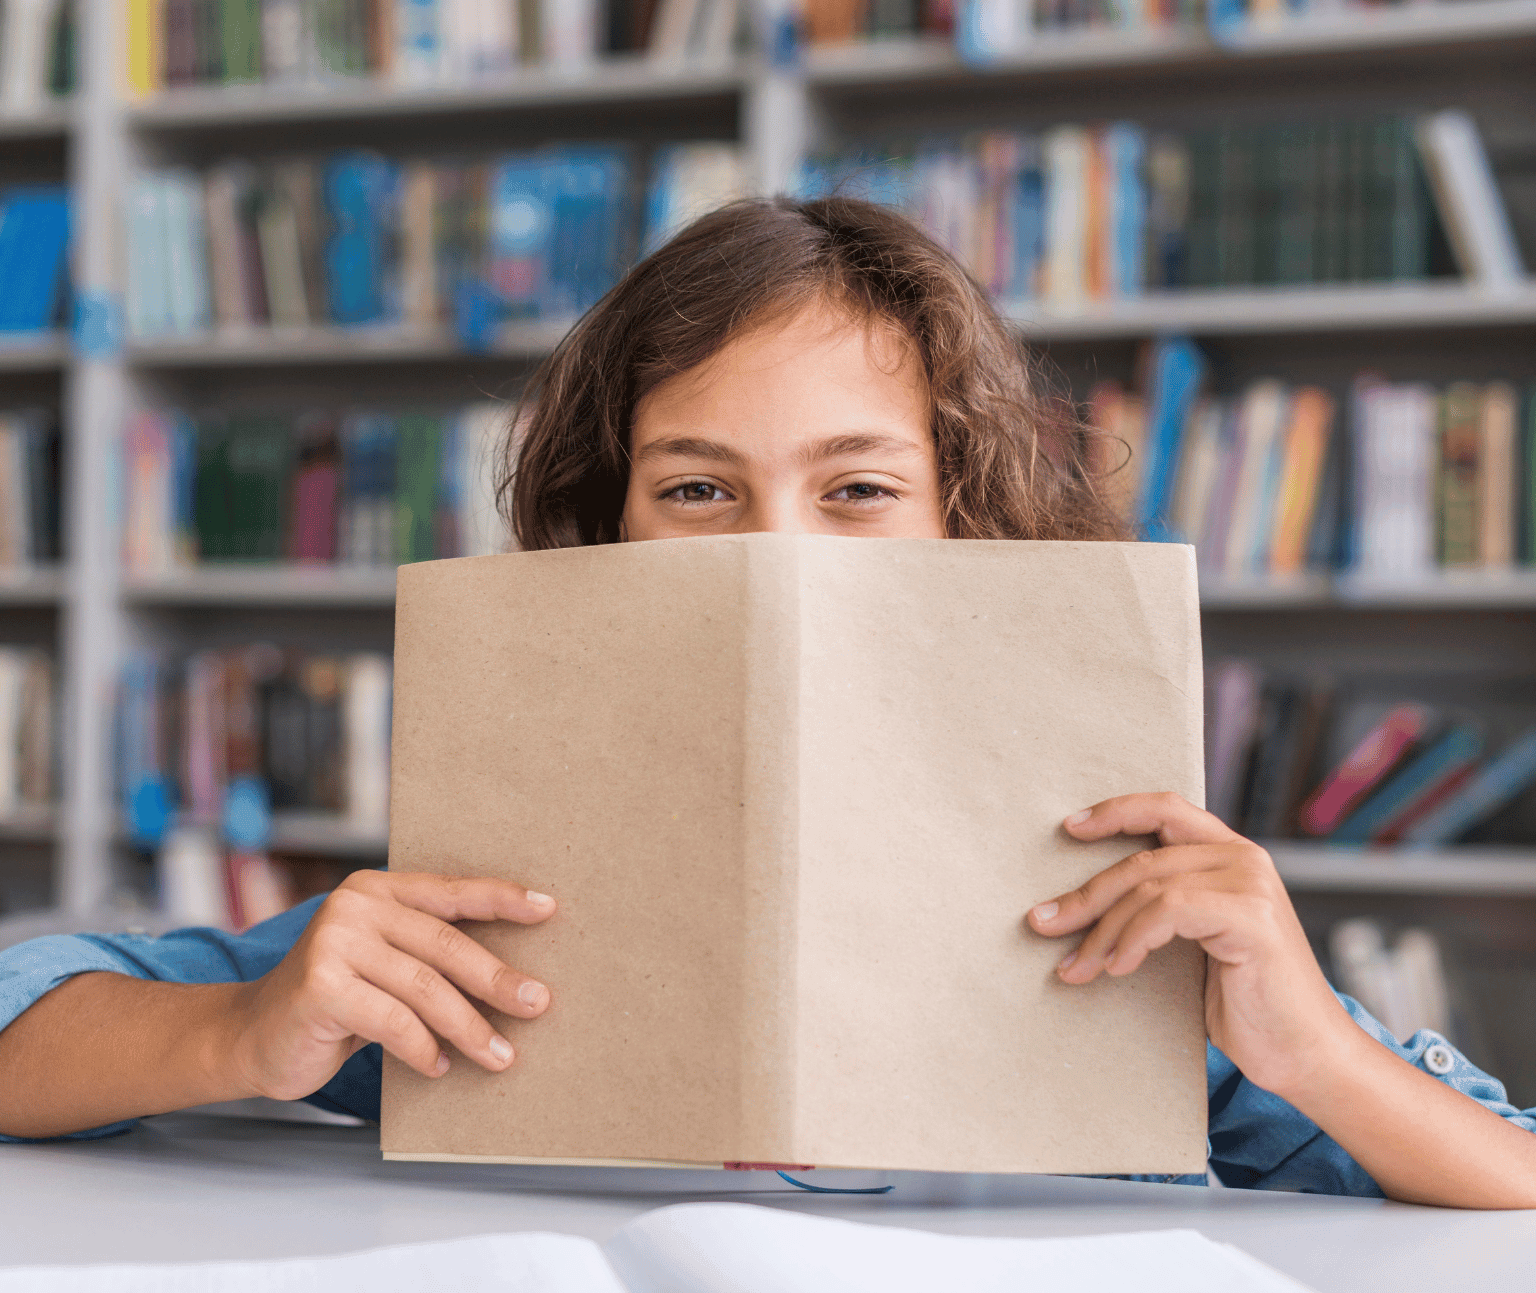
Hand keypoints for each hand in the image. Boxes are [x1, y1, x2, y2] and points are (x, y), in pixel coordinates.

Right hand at [224, 871, 555, 1101]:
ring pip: (425, 988)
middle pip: (446, 944)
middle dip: (498, 979)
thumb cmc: (334, 1003)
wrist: (250, 1037)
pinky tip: (439, 1068)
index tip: (549, 908)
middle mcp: (355, 906)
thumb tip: (512, 980)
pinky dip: (424, 1050)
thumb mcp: (381, 966)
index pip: (452, 892)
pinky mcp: (321, 986)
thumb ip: (426, 956)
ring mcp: (334, 943)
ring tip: (500, 1055)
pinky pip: (394, 1022)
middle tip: (538, 1003)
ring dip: (470, 1027)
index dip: (503, 898)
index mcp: (377, 889)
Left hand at [1026, 792, 1355, 1097]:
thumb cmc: (1246, 1004)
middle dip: (1084, 894)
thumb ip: (1166, 909)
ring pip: (1148, 887)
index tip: (1069, 827)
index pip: (1166, 809)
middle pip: (1142, 858)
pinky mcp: (1252, 917)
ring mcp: (1252, 884)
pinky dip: (1134, 939)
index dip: (1116, 811)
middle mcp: (1244, 859)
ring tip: (1074, 967)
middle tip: (1041, 922)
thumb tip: (1086, 905)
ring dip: (1100, 929)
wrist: (1305, 1055)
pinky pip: (1169, 911)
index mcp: (1231, 856)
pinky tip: (1118, 968)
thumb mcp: (1196, 943)